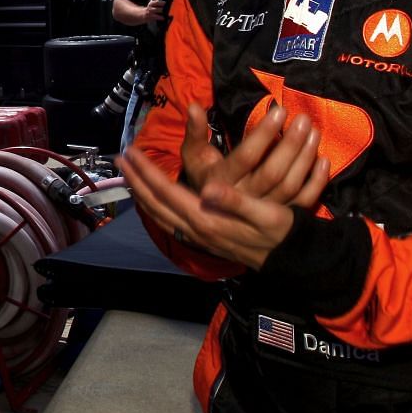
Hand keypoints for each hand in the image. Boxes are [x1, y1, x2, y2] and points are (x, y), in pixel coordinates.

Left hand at [121, 145, 297, 268]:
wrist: (291, 259)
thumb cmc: (281, 232)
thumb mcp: (264, 213)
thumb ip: (235, 200)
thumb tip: (207, 188)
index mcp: (207, 219)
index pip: (166, 192)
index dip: (146, 172)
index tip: (130, 153)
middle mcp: (196, 229)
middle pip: (155, 204)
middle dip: (136, 181)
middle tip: (120, 160)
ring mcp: (197, 236)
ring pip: (159, 215)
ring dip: (142, 194)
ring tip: (130, 177)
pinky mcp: (202, 238)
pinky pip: (168, 221)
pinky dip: (155, 208)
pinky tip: (154, 201)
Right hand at [144, 0, 170, 23]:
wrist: (144, 14)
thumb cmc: (153, 8)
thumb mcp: (155, 3)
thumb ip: (161, 1)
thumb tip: (171, 0)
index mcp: (153, 0)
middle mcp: (151, 4)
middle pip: (156, 2)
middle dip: (161, 3)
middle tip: (164, 3)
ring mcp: (150, 10)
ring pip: (156, 9)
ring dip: (161, 10)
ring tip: (164, 11)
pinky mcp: (150, 15)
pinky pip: (156, 16)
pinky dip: (160, 17)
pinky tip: (163, 18)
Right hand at [178, 100, 326, 201]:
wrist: (211, 211)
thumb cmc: (204, 174)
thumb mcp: (193, 154)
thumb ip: (195, 131)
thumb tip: (194, 106)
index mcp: (221, 182)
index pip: (247, 157)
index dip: (264, 134)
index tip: (280, 111)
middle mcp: (244, 198)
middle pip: (273, 172)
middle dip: (291, 144)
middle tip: (303, 119)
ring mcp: (264, 210)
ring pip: (290, 186)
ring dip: (305, 158)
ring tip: (314, 132)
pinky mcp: (281, 216)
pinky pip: (304, 201)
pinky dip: (317, 181)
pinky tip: (323, 160)